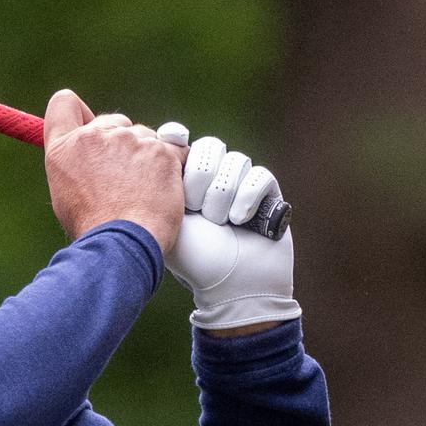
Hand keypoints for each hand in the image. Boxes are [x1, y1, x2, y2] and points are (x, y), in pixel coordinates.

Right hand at [44, 90, 184, 254]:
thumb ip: (74, 164)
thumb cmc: (93, 230)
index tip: (91, 130)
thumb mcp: (65, 196)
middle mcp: (96, 135)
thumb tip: (88, 155)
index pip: (64, 103)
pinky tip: (163, 194)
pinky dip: (173, 169)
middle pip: (115, 122)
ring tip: (142, 196)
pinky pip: (175, 151)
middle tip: (124, 184)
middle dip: (122, 146)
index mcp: (65, 148)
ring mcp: (131, 140)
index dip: (80, 114)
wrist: (120, 247)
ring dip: (148, 160)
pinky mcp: (162, 151)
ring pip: (146, 137)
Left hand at [156, 124, 300, 334]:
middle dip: (202, 178)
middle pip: (210, 147)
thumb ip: (159, 185)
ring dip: (223, 195)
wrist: (233, 287)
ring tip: (220, 224)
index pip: (184, 144)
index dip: (179, 143)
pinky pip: (258, 175)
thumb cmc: (196, 261)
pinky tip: (241, 221)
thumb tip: (158, 138)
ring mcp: (241, 184)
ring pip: (235, 161)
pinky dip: (248, 198)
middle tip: (197, 209)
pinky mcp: (267, 192)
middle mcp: (213, 180)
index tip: (173, 145)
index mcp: (185, 184)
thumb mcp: (167, 222)